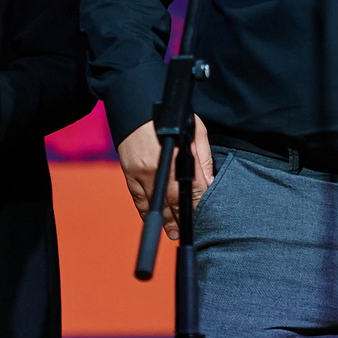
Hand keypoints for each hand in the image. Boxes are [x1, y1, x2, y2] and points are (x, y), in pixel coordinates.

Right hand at [118, 117, 214, 240]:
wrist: (135, 104)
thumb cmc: (169, 114)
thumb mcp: (194, 129)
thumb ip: (202, 157)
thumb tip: (208, 183)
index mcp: (178, 155)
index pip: (193, 188)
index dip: (199, 205)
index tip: (203, 218)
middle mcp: (158, 167)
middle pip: (173, 201)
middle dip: (182, 219)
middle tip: (188, 233)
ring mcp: (141, 172)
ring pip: (155, 204)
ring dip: (165, 220)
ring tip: (172, 232)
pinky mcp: (129, 172)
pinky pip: (138, 198)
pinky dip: (145, 211)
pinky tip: (154, 219)